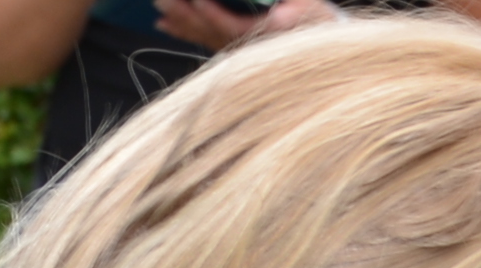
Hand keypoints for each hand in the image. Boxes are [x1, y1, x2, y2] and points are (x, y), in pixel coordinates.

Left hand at [151, 0, 328, 50]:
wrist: (320, 38)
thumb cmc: (316, 21)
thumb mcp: (312, 10)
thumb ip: (299, 10)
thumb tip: (280, 15)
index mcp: (264, 37)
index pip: (230, 26)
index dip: (211, 14)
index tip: (196, 1)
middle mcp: (247, 48)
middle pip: (209, 33)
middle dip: (184, 17)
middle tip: (163, 2)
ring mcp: (238, 50)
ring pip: (203, 37)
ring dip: (180, 23)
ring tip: (159, 10)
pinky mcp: (233, 48)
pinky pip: (204, 40)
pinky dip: (184, 31)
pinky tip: (166, 24)